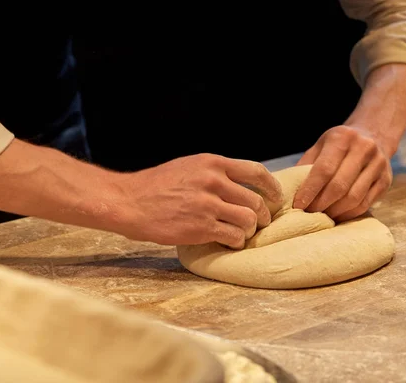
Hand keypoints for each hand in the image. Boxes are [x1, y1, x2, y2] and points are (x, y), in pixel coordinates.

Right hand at [115, 154, 282, 248]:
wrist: (129, 202)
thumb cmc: (157, 185)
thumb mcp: (189, 167)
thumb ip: (215, 173)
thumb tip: (243, 184)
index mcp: (212, 163)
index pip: (256, 171)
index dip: (272, 186)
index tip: (276, 196)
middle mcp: (213, 181)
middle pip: (256, 200)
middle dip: (263, 215)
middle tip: (260, 222)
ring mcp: (208, 205)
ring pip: (248, 220)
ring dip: (250, 230)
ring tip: (242, 233)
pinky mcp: (201, 227)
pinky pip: (234, 236)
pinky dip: (237, 241)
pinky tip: (230, 242)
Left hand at [293, 125, 391, 221]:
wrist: (374, 135)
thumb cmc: (339, 144)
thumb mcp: (321, 146)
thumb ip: (306, 165)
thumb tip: (287, 191)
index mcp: (343, 138)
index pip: (324, 169)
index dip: (310, 191)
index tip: (298, 205)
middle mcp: (364, 149)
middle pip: (339, 186)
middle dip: (320, 205)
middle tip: (307, 215)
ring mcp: (378, 165)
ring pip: (354, 198)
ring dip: (334, 212)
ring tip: (321, 217)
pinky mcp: (386, 180)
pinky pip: (365, 204)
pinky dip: (348, 214)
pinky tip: (337, 216)